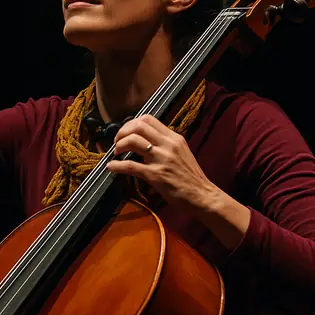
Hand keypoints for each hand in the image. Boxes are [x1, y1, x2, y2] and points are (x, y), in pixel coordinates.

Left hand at [106, 114, 220, 214]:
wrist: (202, 195)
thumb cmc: (191, 177)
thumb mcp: (181, 153)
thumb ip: (166, 145)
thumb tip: (147, 141)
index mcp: (174, 137)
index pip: (148, 119)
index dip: (132, 123)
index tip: (126, 132)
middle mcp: (168, 144)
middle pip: (138, 126)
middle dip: (122, 132)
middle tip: (117, 142)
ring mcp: (161, 159)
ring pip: (133, 141)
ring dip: (119, 145)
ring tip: (116, 152)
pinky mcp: (156, 175)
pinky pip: (130, 166)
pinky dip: (117, 165)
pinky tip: (111, 167)